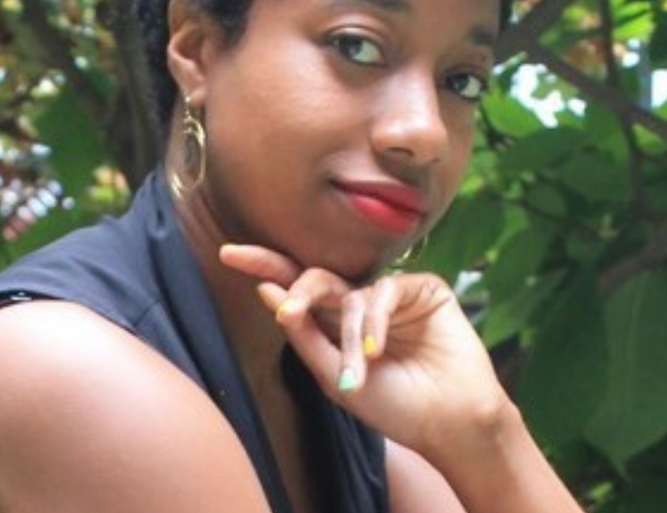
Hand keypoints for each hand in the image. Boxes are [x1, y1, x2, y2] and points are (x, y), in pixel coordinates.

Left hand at [219, 244, 509, 460]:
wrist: (449, 423)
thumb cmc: (393, 405)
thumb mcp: (334, 378)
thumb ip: (303, 334)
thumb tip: (267, 292)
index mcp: (334, 323)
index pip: (294, 288)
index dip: (264, 268)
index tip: (227, 253)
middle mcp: (358, 302)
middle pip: (315, 277)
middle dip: (297, 289)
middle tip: (288, 309)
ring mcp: (389, 293)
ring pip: (349, 294)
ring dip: (348, 335)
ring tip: (359, 369)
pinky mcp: (421, 288)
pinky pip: (384, 292)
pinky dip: (375, 322)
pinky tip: (377, 349)